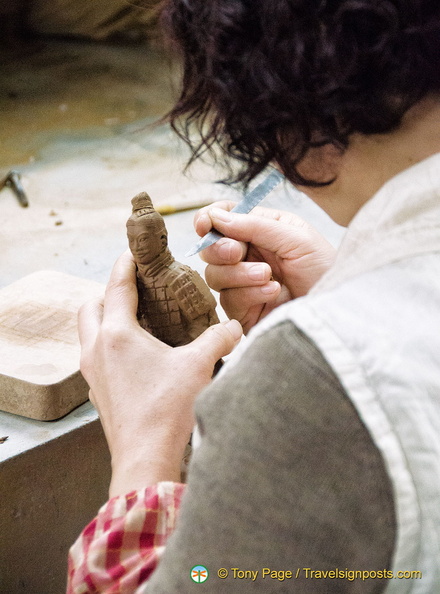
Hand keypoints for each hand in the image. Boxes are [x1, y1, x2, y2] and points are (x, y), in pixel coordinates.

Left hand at [78, 250, 241, 496]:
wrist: (145, 458)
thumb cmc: (167, 410)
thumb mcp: (198, 366)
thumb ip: (219, 339)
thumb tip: (235, 328)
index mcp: (118, 335)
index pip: (116, 286)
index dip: (125, 264)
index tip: (133, 252)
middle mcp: (97, 350)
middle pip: (90, 306)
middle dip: (108, 291)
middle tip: (134, 289)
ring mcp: (93, 374)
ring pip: (88, 333)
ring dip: (105, 319)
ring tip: (135, 320)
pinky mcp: (98, 393)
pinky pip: (95, 357)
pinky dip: (108, 345)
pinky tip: (134, 356)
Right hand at [195, 203, 335, 332]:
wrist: (337, 308)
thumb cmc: (326, 269)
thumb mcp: (296, 238)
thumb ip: (256, 225)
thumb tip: (217, 216)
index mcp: (261, 230)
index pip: (224, 219)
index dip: (208, 219)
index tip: (205, 224)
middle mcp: (249, 256)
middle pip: (211, 249)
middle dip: (220, 249)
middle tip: (238, 252)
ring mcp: (244, 284)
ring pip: (215, 275)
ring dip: (239, 274)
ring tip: (268, 276)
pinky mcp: (244, 311)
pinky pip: (229, 300)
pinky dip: (249, 294)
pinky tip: (274, 292)